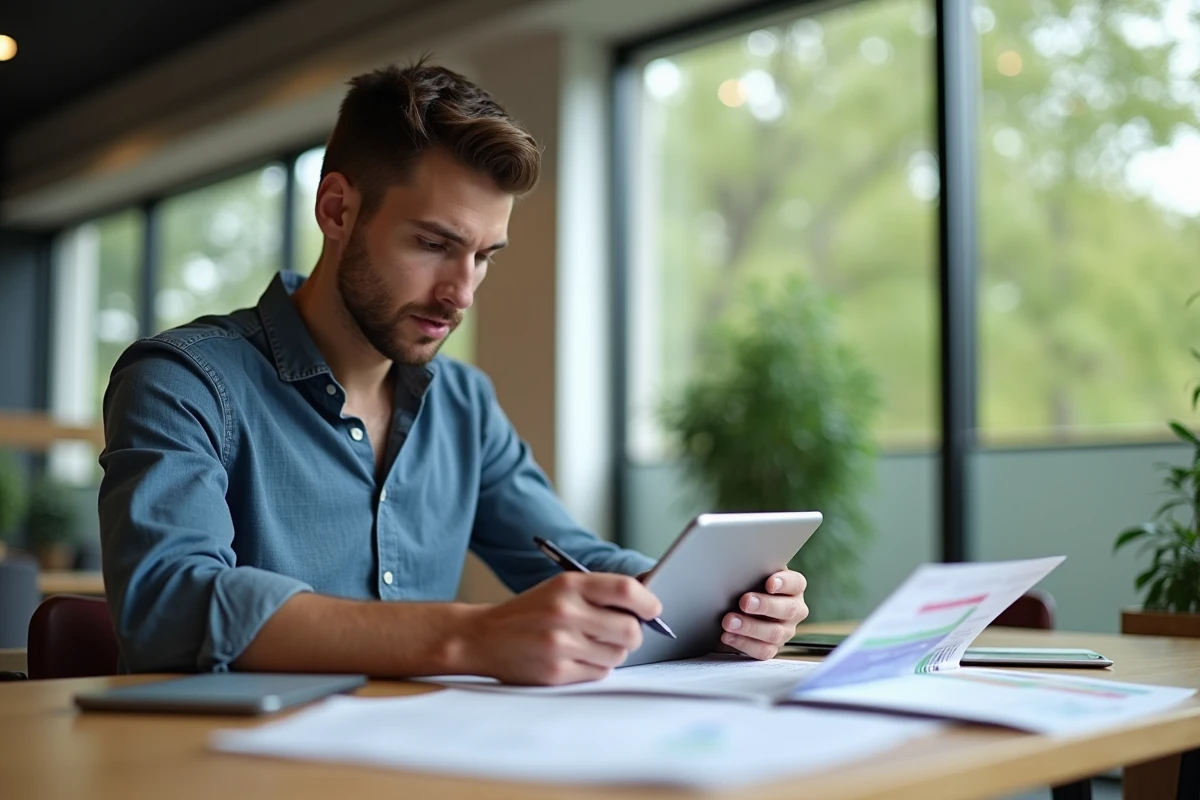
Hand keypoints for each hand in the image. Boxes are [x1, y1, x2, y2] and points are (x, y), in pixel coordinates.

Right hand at [461, 572, 662, 685]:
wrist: (483, 637)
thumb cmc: (530, 612)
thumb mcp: (560, 589)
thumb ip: (600, 592)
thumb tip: (648, 605)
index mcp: (568, 585)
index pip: (626, 589)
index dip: (648, 602)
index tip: (653, 609)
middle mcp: (565, 612)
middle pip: (630, 629)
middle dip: (633, 633)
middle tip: (622, 632)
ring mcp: (560, 644)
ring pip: (618, 654)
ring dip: (613, 651)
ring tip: (591, 644)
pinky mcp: (556, 672)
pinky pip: (600, 673)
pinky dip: (595, 667)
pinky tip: (576, 658)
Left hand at [718, 570, 807, 659]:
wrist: (740, 608)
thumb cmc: (748, 585)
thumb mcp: (753, 575)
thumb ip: (752, 572)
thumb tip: (736, 567)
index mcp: (793, 587)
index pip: (796, 583)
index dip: (784, 583)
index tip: (769, 583)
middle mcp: (794, 610)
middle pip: (787, 609)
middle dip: (765, 606)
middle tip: (744, 602)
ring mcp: (785, 631)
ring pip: (774, 633)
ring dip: (750, 627)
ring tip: (729, 621)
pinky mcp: (773, 648)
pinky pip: (762, 651)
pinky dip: (743, 643)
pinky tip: (728, 636)